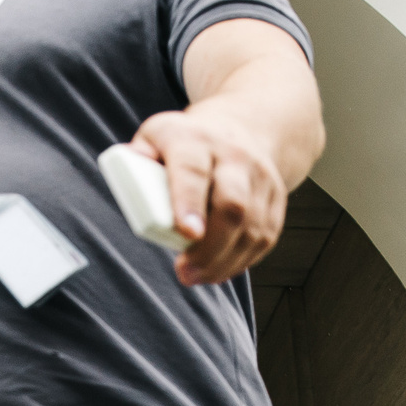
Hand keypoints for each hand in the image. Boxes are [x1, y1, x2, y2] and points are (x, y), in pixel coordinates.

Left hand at [128, 109, 287, 287]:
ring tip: (196, 276)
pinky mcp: (276, 201)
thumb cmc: (186, 143)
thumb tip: (128, 179)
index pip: (194, 172)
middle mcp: (234, 156)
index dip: (190, 202)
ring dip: (223, 262)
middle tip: (184, 272)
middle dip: (210, 247)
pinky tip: (218, 270)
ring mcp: (260, 179)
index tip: (186, 233)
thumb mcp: (156, 137)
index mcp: (195, 140)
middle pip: (232, 206)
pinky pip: (264, 239)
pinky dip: (240, 262)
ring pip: (252, 230)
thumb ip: (137, 160)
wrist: (244, 128)